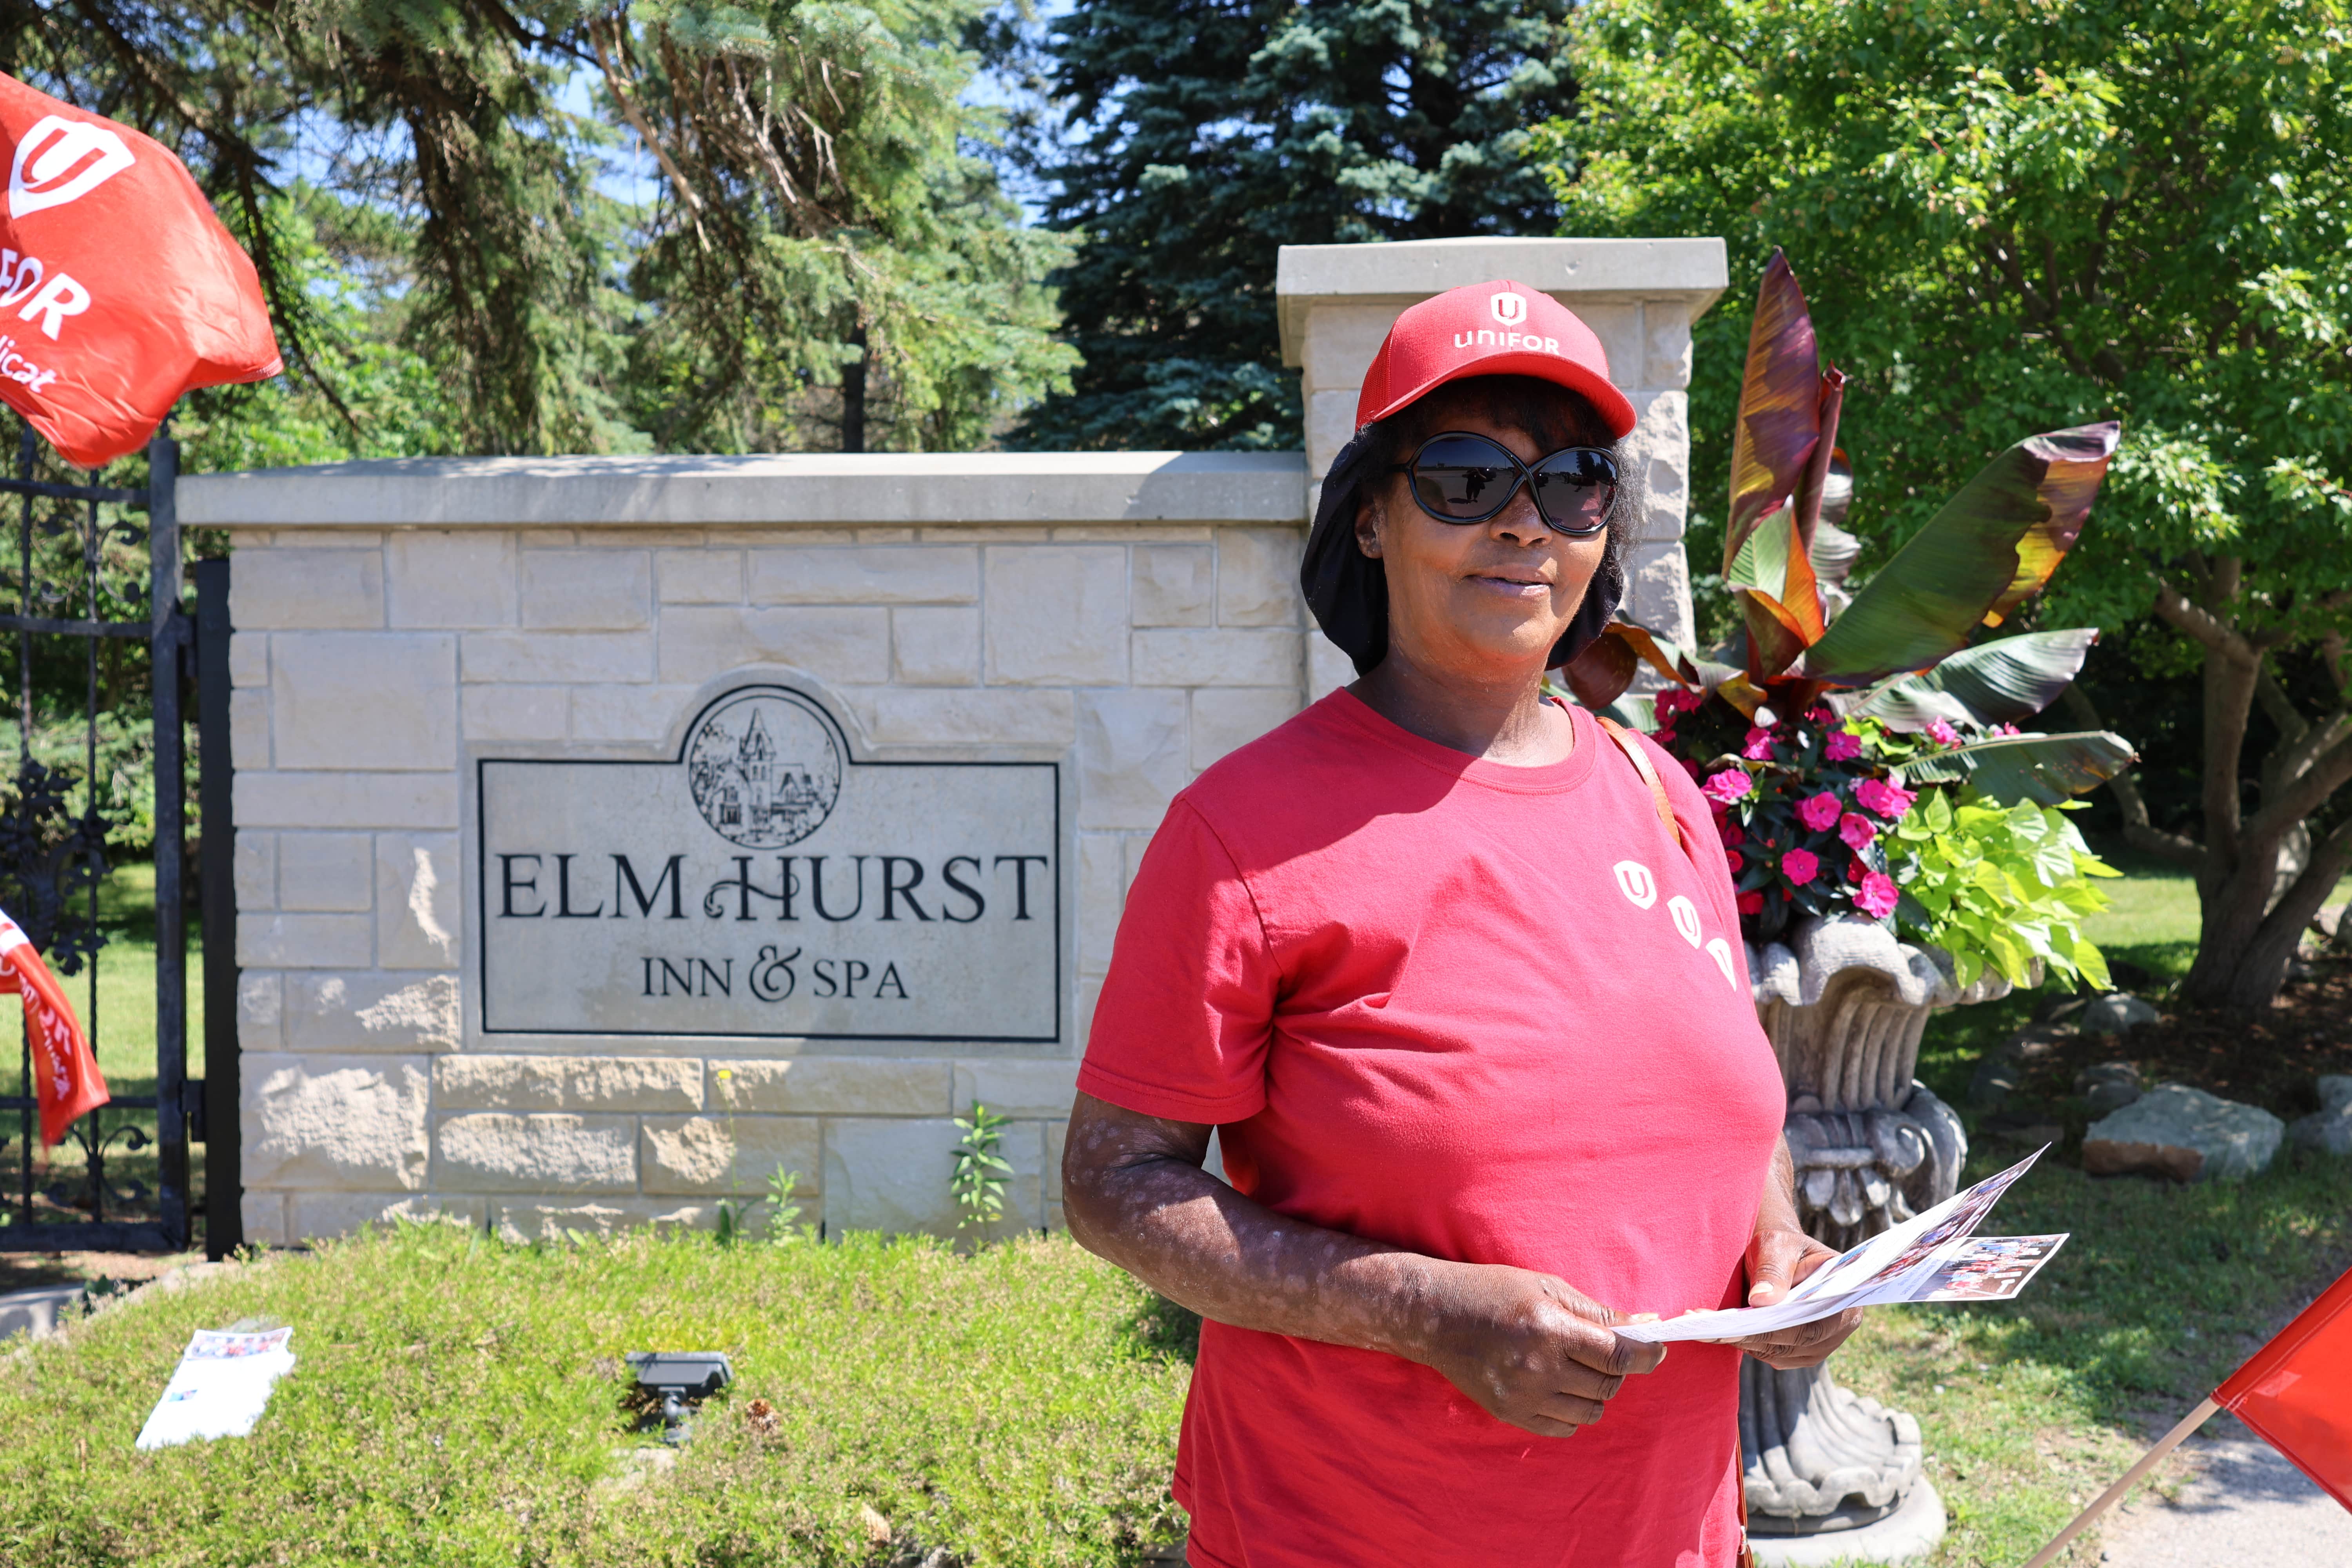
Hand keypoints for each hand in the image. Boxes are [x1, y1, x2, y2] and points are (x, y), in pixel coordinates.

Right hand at [1415, 1262, 1667, 1438]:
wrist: (1435, 1316)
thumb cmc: (1494, 1291)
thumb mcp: (1546, 1286)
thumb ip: (1596, 1311)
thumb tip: (1645, 1325)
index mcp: (1550, 1329)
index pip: (1617, 1355)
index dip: (1646, 1355)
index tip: (1656, 1350)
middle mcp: (1538, 1367)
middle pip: (1607, 1386)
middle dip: (1618, 1370)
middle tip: (1605, 1352)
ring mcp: (1523, 1395)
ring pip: (1590, 1412)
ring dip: (1596, 1392)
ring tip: (1578, 1369)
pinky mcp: (1510, 1413)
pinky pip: (1563, 1428)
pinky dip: (1572, 1412)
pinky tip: (1558, 1387)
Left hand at [1720, 1223, 1860, 1368]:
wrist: (1777, 1254)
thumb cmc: (1779, 1245)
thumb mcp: (1774, 1246)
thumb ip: (1771, 1270)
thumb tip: (1762, 1301)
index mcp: (1845, 1291)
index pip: (1813, 1320)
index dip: (1778, 1326)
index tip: (1741, 1323)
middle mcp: (1843, 1321)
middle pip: (1799, 1342)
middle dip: (1755, 1337)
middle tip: (1714, 1329)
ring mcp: (1826, 1340)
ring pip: (1785, 1354)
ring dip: (1749, 1345)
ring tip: (1714, 1329)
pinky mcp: (1806, 1350)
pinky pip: (1778, 1358)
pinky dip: (1753, 1348)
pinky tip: (1731, 1334)